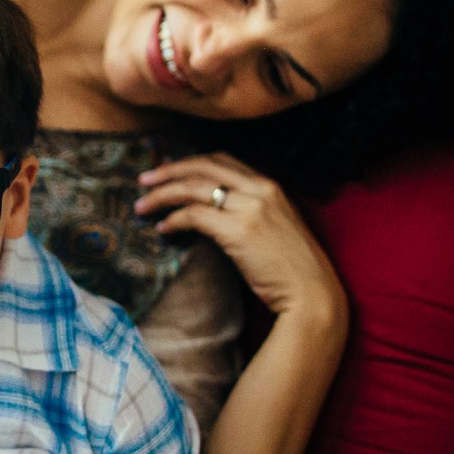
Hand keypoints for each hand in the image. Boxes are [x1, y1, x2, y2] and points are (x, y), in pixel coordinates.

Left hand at [134, 153, 344, 317]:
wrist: (312, 293)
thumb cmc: (291, 268)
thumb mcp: (273, 227)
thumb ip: (248, 210)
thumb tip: (209, 210)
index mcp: (270, 185)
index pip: (222, 160)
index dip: (190, 162)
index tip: (168, 170)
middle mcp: (261, 189)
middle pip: (202, 166)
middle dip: (168, 171)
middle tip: (143, 179)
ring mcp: (250, 207)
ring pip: (193, 187)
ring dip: (161, 195)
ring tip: (141, 206)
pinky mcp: (238, 231)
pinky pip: (194, 215)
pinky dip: (173, 220)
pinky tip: (163, 230)